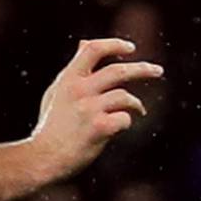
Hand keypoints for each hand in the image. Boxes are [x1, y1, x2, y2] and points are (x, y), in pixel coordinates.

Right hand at [31, 39, 162, 179]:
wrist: (42, 158)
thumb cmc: (52, 126)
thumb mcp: (57, 92)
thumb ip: (74, 69)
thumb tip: (85, 43)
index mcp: (67, 80)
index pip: (93, 50)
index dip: (114, 45)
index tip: (130, 48)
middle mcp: (78, 90)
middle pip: (119, 70)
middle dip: (143, 69)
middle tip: (158, 71)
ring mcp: (88, 109)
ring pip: (125, 97)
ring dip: (136, 104)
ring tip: (139, 110)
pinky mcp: (99, 127)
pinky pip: (125, 119)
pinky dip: (125, 122)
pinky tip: (119, 128)